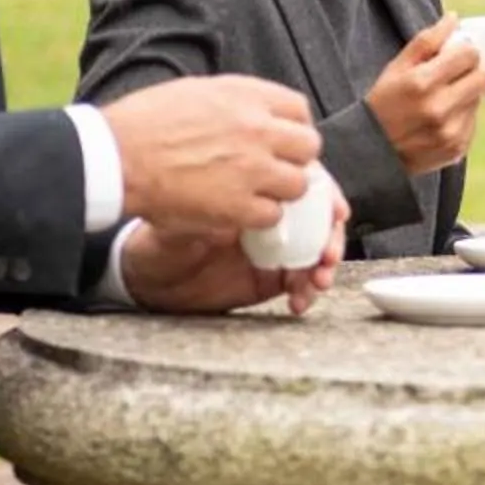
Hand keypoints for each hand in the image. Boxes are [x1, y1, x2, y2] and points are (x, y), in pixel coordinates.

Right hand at [103, 76, 319, 239]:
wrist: (115, 157)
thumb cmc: (143, 123)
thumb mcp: (195, 91)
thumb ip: (234, 102)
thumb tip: (253, 111)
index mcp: (246, 96)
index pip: (299, 110)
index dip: (292, 128)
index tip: (280, 141)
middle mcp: (258, 129)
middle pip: (307, 147)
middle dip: (293, 160)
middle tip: (272, 171)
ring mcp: (253, 169)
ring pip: (297, 185)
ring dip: (279, 192)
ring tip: (253, 195)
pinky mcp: (239, 205)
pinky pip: (273, 216)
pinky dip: (258, 219)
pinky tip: (238, 214)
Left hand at [117, 198, 349, 316]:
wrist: (148, 275)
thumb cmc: (161, 233)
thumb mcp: (182, 217)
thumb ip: (213, 210)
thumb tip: (245, 202)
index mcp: (254, 188)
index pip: (301, 184)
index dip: (325, 196)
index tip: (336, 212)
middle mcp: (270, 214)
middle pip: (318, 217)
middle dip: (331, 235)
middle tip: (328, 254)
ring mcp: (274, 245)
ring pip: (314, 250)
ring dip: (324, 265)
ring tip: (317, 281)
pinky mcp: (271, 276)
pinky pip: (300, 281)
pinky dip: (306, 291)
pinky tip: (300, 300)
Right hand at [367, 15, 484, 173]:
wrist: (371, 152)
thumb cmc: (383, 103)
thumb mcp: (396, 67)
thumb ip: (427, 41)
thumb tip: (454, 18)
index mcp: (422, 83)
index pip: (469, 55)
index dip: (466, 50)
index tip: (458, 53)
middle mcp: (439, 109)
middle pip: (483, 77)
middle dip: (473, 70)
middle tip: (457, 73)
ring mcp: (450, 132)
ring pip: (479, 99)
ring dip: (467, 94)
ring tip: (442, 98)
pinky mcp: (457, 149)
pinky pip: (474, 122)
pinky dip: (462, 116)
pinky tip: (441, 118)